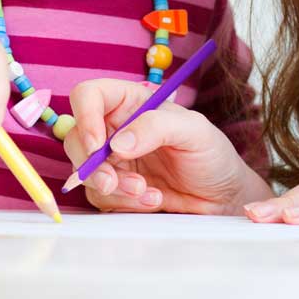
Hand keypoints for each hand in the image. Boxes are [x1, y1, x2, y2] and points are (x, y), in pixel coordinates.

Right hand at [64, 78, 270, 214]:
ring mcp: (114, 161)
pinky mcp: (116, 189)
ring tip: (149, 192)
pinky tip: (154, 199)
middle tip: (113, 182)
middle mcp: (116, 129)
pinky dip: (125, 203)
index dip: (84, 117)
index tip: (96, 145)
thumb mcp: (195, 131)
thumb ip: (157, 127)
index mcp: (132, 103)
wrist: (222, 197)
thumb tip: (118, 143)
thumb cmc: (212, 155)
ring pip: (85, 173)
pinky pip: (101, 197)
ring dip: (113, 188)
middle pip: (76, 138)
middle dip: (92, 165)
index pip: (89, 96)